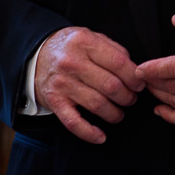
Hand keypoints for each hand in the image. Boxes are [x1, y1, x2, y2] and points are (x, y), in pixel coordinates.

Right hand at [34, 27, 143, 143]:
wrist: (35, 56)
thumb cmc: (70, 48)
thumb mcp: (90, 37)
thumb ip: (113, 49)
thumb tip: (134, 70)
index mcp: (84, 42)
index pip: (118, 63)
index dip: (134, 77)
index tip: (140, 84)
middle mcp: (72, 62)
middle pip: (110, 86)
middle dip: (127, 96)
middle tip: (131, 99)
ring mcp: (62, 83)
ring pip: (97, 104)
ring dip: (114, 113)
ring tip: (119, 113)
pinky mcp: (54, 101)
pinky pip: (73, 122)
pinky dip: (89, 133)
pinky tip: (101, 137)